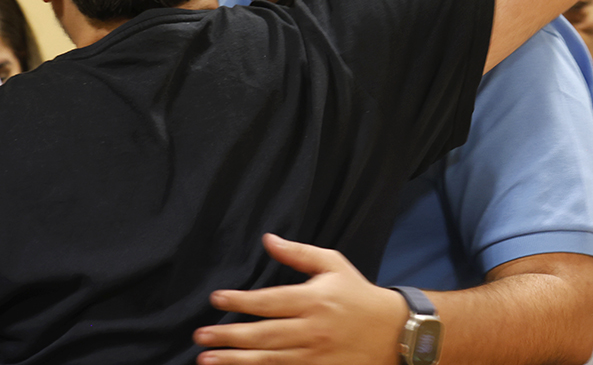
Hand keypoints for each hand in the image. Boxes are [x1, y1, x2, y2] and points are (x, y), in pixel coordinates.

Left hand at [193, 233, 406, 364]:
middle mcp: (312, 330)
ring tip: (206, 359)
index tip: (215, 299)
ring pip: (268, 361)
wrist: (393, 333)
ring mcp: (314, 356)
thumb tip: (268, 240)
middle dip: (228, 336)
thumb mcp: (333, 265)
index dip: (240, 301)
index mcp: (314, 300)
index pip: (269, 301)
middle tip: (200, 335)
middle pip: (263, 335)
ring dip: (234, 361)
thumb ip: (299, 254)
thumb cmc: (358, 294)